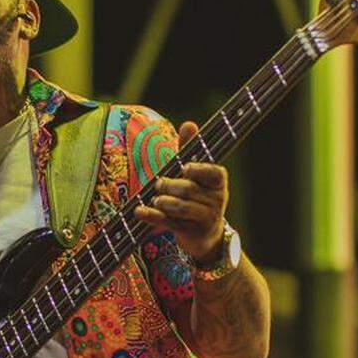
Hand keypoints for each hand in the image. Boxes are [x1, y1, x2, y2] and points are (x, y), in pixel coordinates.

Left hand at [133, 120, 227, 263]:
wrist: (205, 234)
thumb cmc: (197, 195)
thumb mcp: (195, 173)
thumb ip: (190, 149)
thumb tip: (189, 123)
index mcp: (218, 182)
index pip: (214, 172)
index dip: (199, 169)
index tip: (185, 168)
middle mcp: (216, 200)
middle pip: (190, 189)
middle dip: (170, 185)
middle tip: (159, 183)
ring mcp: (205, 218)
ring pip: (182, 208)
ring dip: (163, 201)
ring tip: (155, 199)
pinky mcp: (191, 233)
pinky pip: (170, 223)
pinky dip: (152, 216)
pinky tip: (139, 211)